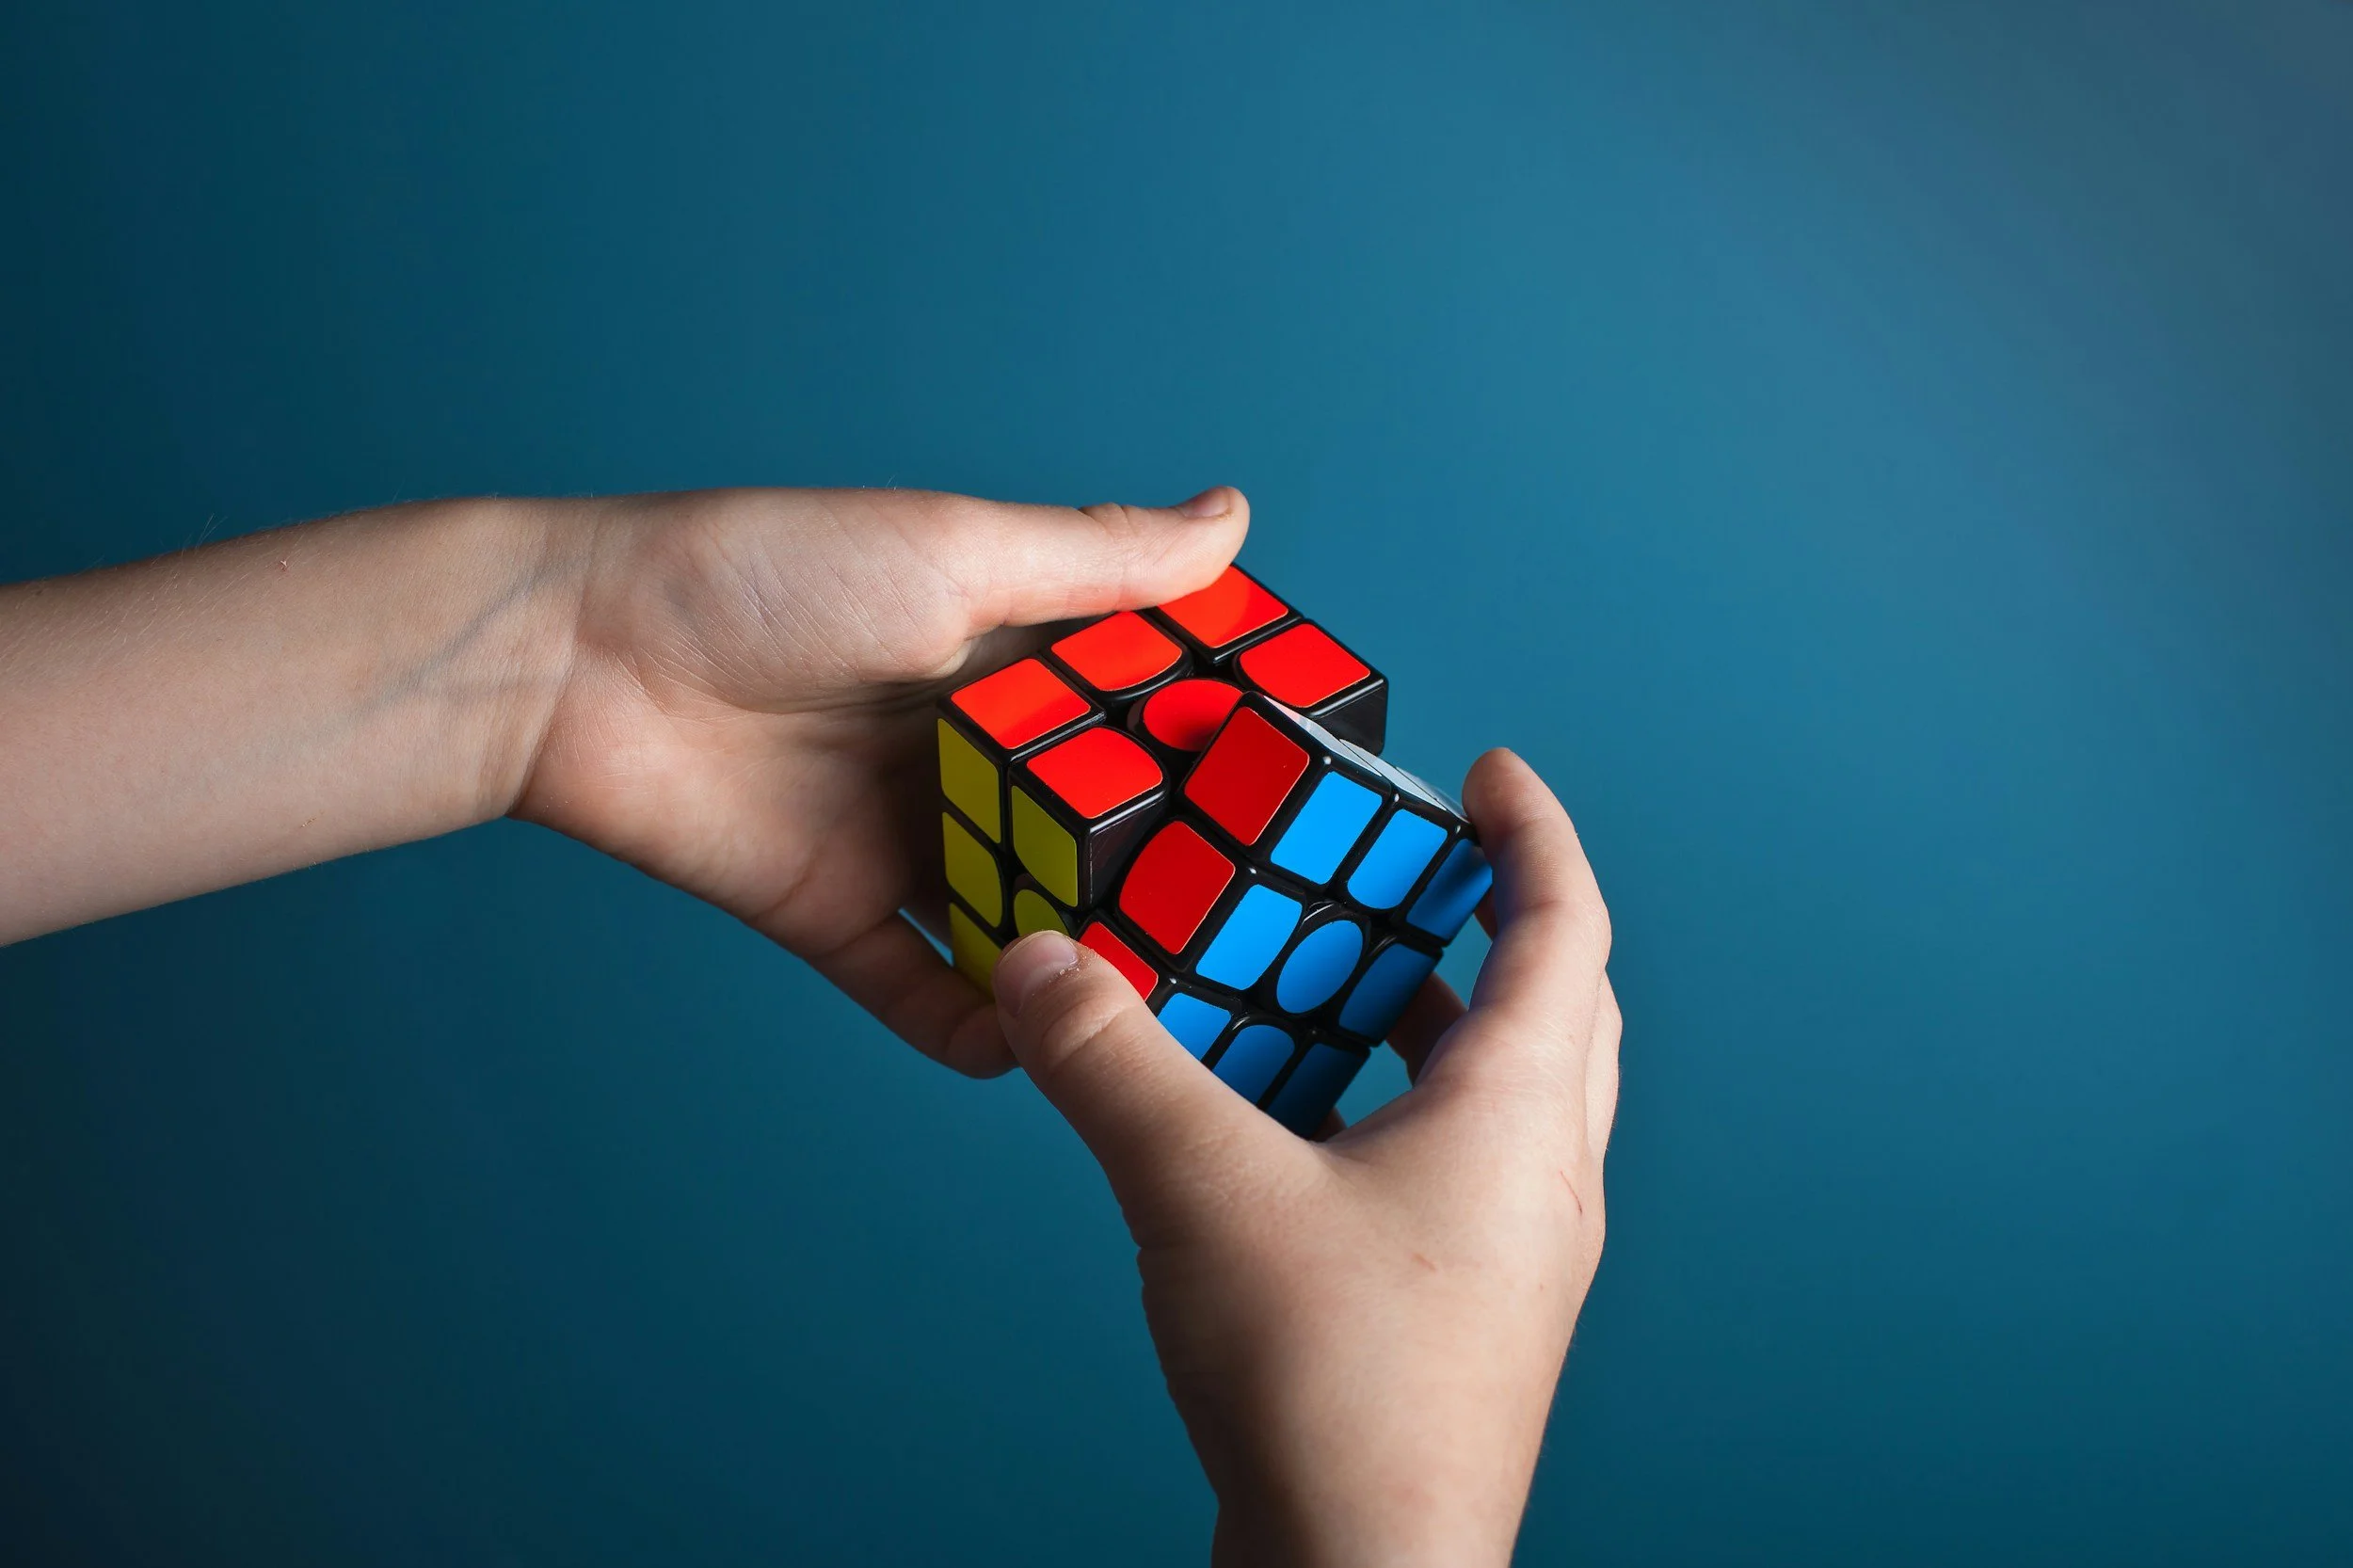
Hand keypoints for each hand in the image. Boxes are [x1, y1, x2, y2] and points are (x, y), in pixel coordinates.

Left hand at [513, 485, 1248, 1075]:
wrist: (577, 658)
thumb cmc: (764, 573)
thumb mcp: (953, 551)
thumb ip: (1095, 562)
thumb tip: (1231, 518)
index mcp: (1003, 658)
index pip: (1136, 710)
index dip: (1215, 748)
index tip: (1304, 792)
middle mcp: (967, 753)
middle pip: (1091, 829)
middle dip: (1165, 877)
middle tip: (1260, 930)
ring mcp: (903, 841)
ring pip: (1021, 917)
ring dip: (1082, 961)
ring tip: (1172, 1012)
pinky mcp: (835, 916)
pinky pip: (919, 991)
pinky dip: (974, 1028)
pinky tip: (1034, 1053)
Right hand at [987, 750, 1619, 1566]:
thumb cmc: (1330, 1388)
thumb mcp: (1200, 1189)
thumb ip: (1113, 1063)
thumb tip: (1040, 963)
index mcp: (1519, 1116)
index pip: (1564, 926)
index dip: (1536, 831)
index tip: (1498, 770)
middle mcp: (1543, 1179)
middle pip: (1556, 1007)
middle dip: (1496, 918)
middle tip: (1420, 865)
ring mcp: (1514, 1258)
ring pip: (1504, 1094)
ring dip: (1439, 1019)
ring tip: (1345, 978)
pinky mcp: (1465, 1318)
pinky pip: (1451, 1167)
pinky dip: (1393, 1109)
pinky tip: (1299, 1126)